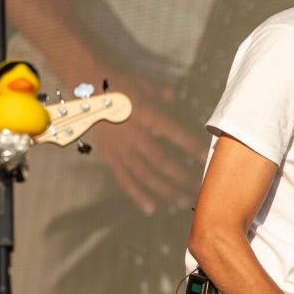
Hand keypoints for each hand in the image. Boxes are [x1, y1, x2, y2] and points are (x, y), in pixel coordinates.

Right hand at [88, 74, 205, 214]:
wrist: (87, 92)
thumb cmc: (120, 87)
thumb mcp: (144, 84)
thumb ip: (163, 94)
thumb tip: (177, 98)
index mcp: (145, 115)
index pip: (173, 132)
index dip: (190, 145)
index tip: (207, 157)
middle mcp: (134, 135)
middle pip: (160, 160)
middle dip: (181, 176)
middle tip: (200, 188)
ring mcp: (121, 149)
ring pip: (145, 174)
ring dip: (165, 190)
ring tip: (183, 202)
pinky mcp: (111, 158)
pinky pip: (125, 180)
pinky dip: (138, 195)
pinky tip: (152, 208)